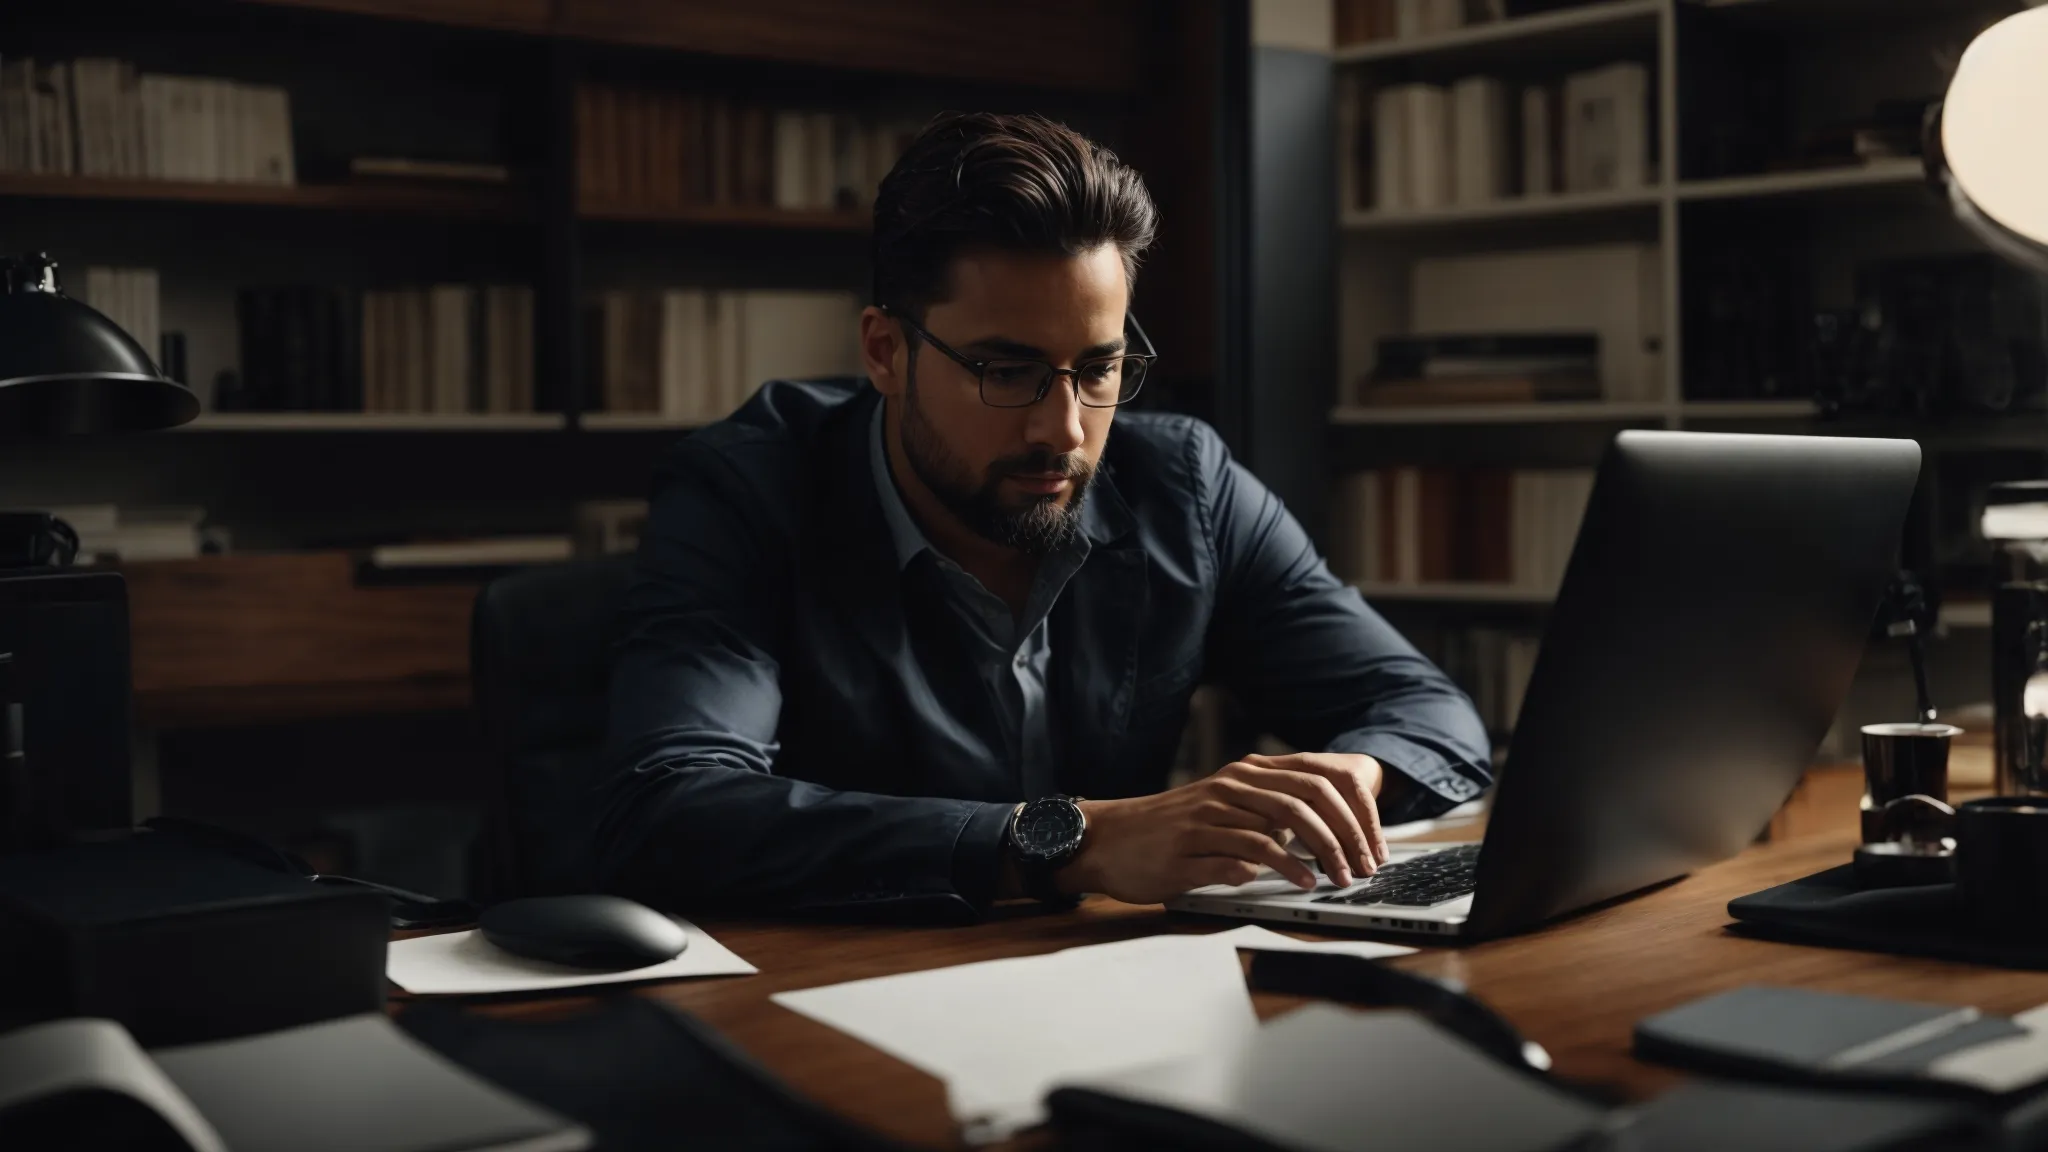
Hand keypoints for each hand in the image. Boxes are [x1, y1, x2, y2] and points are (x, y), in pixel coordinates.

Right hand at [1056, 752, 1390, 904]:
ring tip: (1335, 879)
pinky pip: (1240, 858)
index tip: (1371, 845)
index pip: (1313, 781)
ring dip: (1314, 856)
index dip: (1350, 813)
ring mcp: (1206, 819)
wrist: (1110, 839)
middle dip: (1341, 837)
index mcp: (1242, 776)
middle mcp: (1228, 790)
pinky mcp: (1187, 851)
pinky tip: (1296, 884)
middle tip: (1360, 868)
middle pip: (1302, 802)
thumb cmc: (1172, 830)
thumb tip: (1317, 831)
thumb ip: (1266, 813)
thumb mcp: (1223, 809)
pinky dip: (1276, 871)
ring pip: (1274, 828)